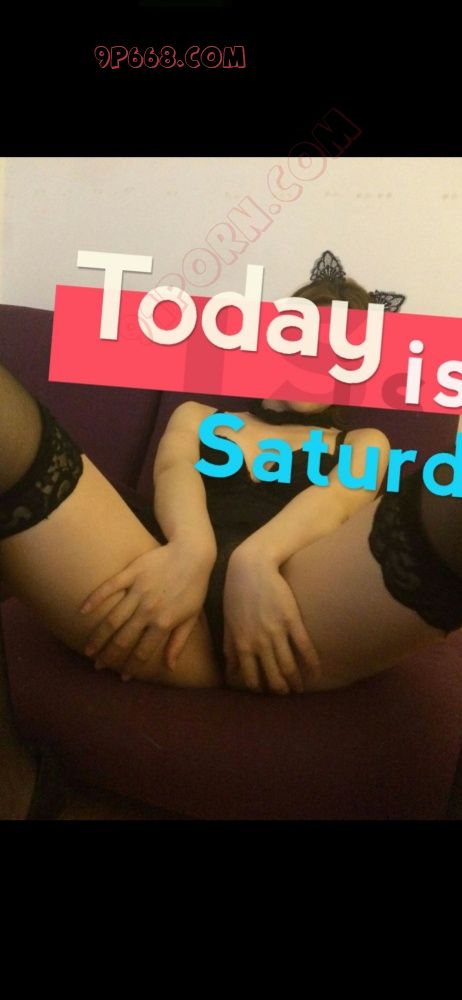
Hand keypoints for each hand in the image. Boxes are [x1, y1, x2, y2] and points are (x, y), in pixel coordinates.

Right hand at [80, 540, 212, 677]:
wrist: (192, 553)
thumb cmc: (194, 587)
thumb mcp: (191, 617)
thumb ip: (178, 642)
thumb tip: (170, 667)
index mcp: (164, 622)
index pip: (143, 651)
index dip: (132, 666)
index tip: (122, 676)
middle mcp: (148, 609)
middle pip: (124, 638)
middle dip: (110, 655)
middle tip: (98, 666)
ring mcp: (138, 591)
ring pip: (113, 618)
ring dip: (99, 636)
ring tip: (88, 650)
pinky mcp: (131, 574)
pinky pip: (109, 588)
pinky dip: (95, 599)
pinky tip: (83, 611)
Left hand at [223, 545, 320, 694]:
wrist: (252, 566)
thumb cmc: (237, 592)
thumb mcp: (229, 621)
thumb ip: (230, 646)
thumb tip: (230, 669)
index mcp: (241, 644)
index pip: (251, 677)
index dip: (261, 689)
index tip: (268, 693)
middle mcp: (258, 642)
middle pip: (273, 675)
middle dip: (281, 689)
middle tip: (288, 694)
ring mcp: (276, 632)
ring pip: (289, 666)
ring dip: (296, 681)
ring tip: (301, 688)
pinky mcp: (291, 620)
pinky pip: (304, 647)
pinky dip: (312, 663)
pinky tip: (317, 672)